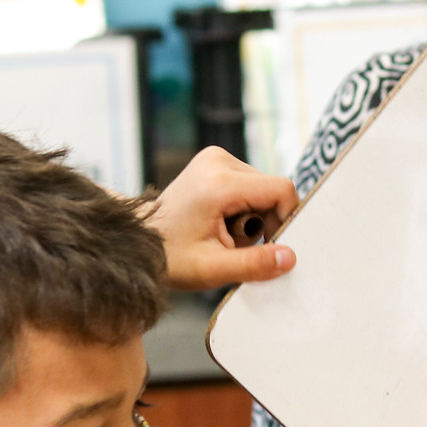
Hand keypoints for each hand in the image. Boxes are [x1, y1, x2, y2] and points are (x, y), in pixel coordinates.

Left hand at [139, 146, 298, 290]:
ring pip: (262, 188)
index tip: (269, 244)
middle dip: (263, 221)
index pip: (281, 190)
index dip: (286, 219)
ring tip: (224, 233)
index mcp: (219, 183)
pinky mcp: (214, 161)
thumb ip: (254, 264)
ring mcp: (215, 158)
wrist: (137, 240)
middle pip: (272, 190)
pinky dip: (243, 207)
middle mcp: (218, 161)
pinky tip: (221, 220)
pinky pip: (249, 184)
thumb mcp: (213, 269)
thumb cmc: (170, 257)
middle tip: (234, 242)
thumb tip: (289, 258)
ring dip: (253, 216)